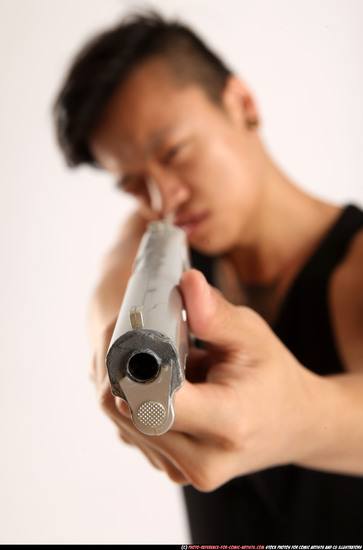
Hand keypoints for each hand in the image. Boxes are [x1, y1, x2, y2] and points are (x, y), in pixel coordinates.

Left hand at [92, 269, 323, 490]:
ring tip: (159, 363)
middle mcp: (205, 460)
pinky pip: (136, 433)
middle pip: (132, 411)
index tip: (137, 335)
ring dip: (132, 387)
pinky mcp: (177, 472)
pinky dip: (140, 404)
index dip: (137, 366)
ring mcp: (188, 472)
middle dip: (127, 370)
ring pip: (127, 423)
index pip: (157, 400)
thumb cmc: (273, 376)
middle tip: (141, 338)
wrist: (293, 425)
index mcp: (229, 422)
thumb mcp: (253, 335)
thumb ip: (216, 313)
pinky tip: (163, 388)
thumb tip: (187, 282)